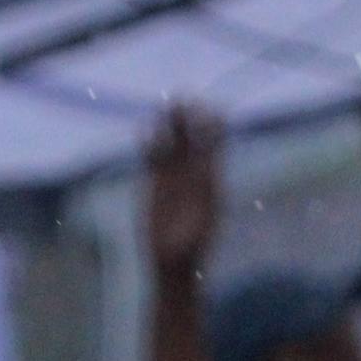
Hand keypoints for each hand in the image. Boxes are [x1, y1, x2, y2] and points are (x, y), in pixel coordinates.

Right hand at [145, 104, 222, 271]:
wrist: (174, 263)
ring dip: (168, 127)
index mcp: (212, 180)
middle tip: (182, 97)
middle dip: (187, 119)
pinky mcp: (154, 185)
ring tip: (165, 105)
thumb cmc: (194, 244)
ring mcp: (174, 178)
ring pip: (171, 146)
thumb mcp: (202, 215)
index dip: (211, 127)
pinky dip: (150, 146)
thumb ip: (204, 189)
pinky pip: (153, 160)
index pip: (213, 146)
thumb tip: (207, 167)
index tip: (209, 110)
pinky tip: (147, 131)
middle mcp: (194, 175)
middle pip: (191, 140)